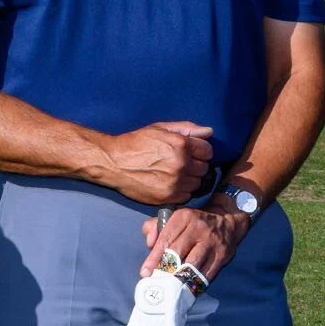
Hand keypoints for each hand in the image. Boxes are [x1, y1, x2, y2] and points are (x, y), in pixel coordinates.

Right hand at [96, 122, 214, 206]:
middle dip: (196, 164)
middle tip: (182, 163)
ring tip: (175, 173)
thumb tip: (209, 132)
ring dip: (190, 179)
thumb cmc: (137, 143)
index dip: (200, 151)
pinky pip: (187, 195)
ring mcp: (175, 182)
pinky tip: (170, 183)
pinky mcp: (168, 196)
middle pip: (204, 168)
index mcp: (181, 144)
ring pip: (197, 183)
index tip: (191, 152)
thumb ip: (187, 128)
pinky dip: (182, 190)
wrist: (115, 163)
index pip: (208, 151)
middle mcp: (181, 164)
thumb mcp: (161, 128)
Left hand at [140, 204, 248, 280]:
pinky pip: (207, 273)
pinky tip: (186, 289)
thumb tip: (149, 243)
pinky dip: (195, 283)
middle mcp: (198, 228)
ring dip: (180, 278)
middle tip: (155, 282)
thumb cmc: (192, 223)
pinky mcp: (222, 255)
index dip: (154, 257)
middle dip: (165, 269)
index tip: (145, 272)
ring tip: (169, 288)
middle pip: (178, 252)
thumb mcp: (173, 217)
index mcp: (183, 217)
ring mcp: (211, 242)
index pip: (165, 239)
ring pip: (193, 264)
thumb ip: (155, 227)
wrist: (225, 220)